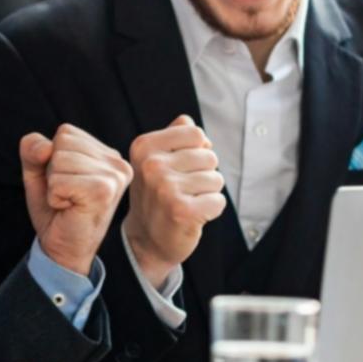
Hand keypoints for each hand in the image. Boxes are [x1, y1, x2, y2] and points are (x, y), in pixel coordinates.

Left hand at [21, 125, 132, 276]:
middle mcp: (117, 162)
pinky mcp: (103, 191)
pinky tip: (70, 209)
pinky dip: (55, 197)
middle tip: (67, 195)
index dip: (53, 158)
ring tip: (70, 202)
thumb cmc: (55, 210)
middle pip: (62, 143)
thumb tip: (45, 147)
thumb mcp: (38, 171)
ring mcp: (114, 176)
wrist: (62, 249)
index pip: (66, 132)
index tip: (67, 182)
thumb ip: (33, 148)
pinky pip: (59, 181)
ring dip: (54, 185)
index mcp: (107, 154)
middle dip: (53, 171)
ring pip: (59, 160)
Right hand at [122, 116, 226, 286]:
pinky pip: (218, 201)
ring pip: (216, 179)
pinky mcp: (181, 210)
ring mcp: (165, 188)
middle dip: (204, 173)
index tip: (181, 167)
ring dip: (208, 193)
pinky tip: (193, 216)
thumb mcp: (156, 160)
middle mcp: (152, 165)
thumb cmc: (157, 195)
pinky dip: (212, 210)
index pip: (195, 133)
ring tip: (187, 201)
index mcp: (144, 146)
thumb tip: (188, 121)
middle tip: (183, 189)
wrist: (146, 240)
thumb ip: (173, 136)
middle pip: (209, 156)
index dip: (197, 150)